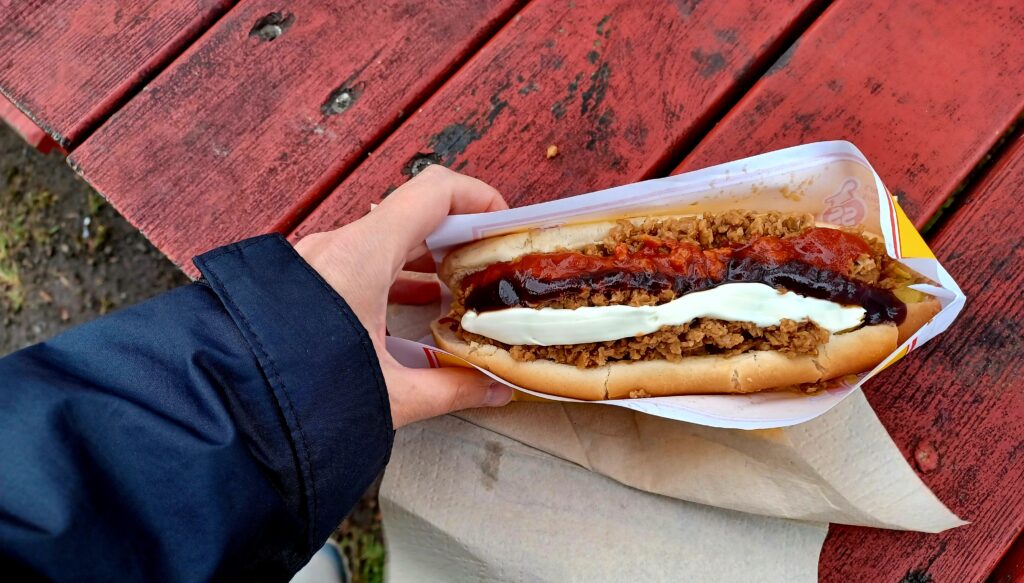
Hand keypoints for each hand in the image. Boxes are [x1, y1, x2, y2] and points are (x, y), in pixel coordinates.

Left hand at [294, 165, 513, 427]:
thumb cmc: (302, 395)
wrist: (229, 410)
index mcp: (362, 255)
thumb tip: (496, 391)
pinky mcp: (303, 282)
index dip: (479, 198)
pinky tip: (413, 309)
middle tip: (490, 265)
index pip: (434, 191)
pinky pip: (359, 261)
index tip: (504, 225)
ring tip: (458, 291)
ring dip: (426, 258)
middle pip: (413, 215)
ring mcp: (316, 261)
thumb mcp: (392, 396)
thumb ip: (452, 389)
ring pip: (385, 240)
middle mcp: (337, 246)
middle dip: (459, 236)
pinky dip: (394, 274)